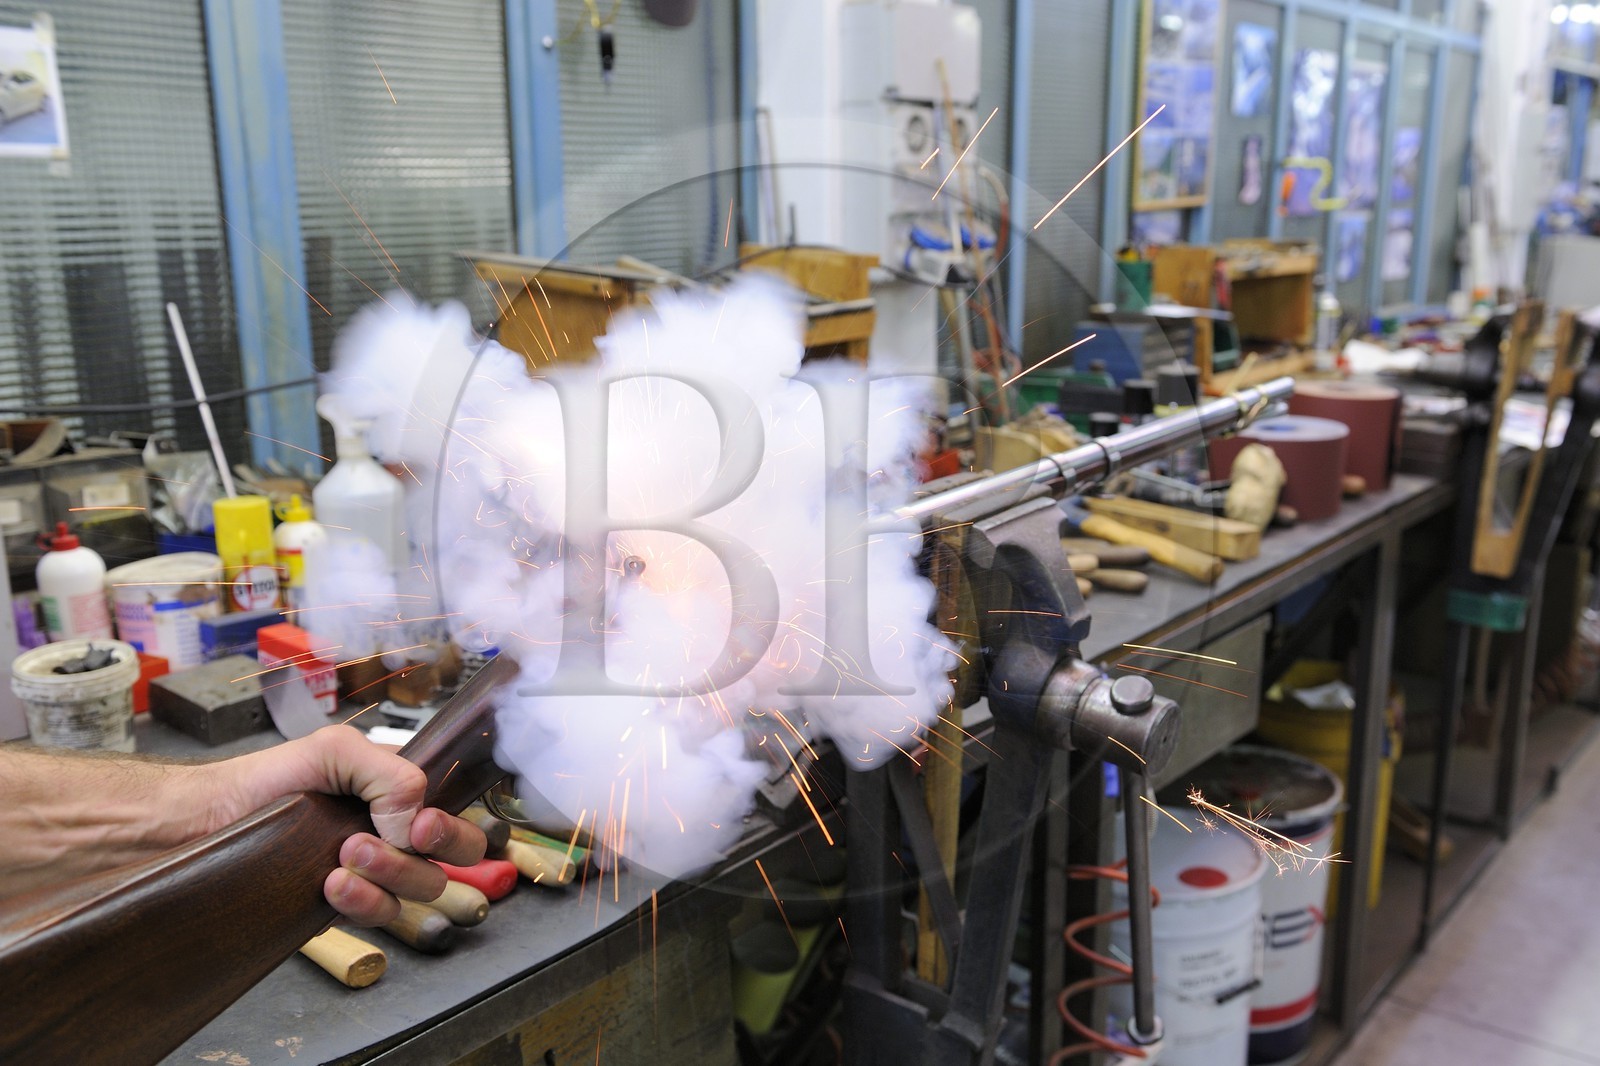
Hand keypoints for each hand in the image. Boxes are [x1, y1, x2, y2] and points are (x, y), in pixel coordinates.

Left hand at [226, 725, 486, 925]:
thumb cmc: (266, 779)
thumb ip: (391, 774)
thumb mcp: (335, 750)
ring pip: (421, 889)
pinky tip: (331, 884)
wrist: (207, 824)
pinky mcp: (347, 906)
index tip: (421, 825)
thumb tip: (416, 824)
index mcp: (400, 788)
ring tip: (344, 856)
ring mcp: (374, 872)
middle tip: (394, 840)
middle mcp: (394, 831)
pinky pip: (381, 914)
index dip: (452, 825)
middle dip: (430, 851)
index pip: (458, 809)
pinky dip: (362, 900)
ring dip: (389, 873)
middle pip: (455, 857)